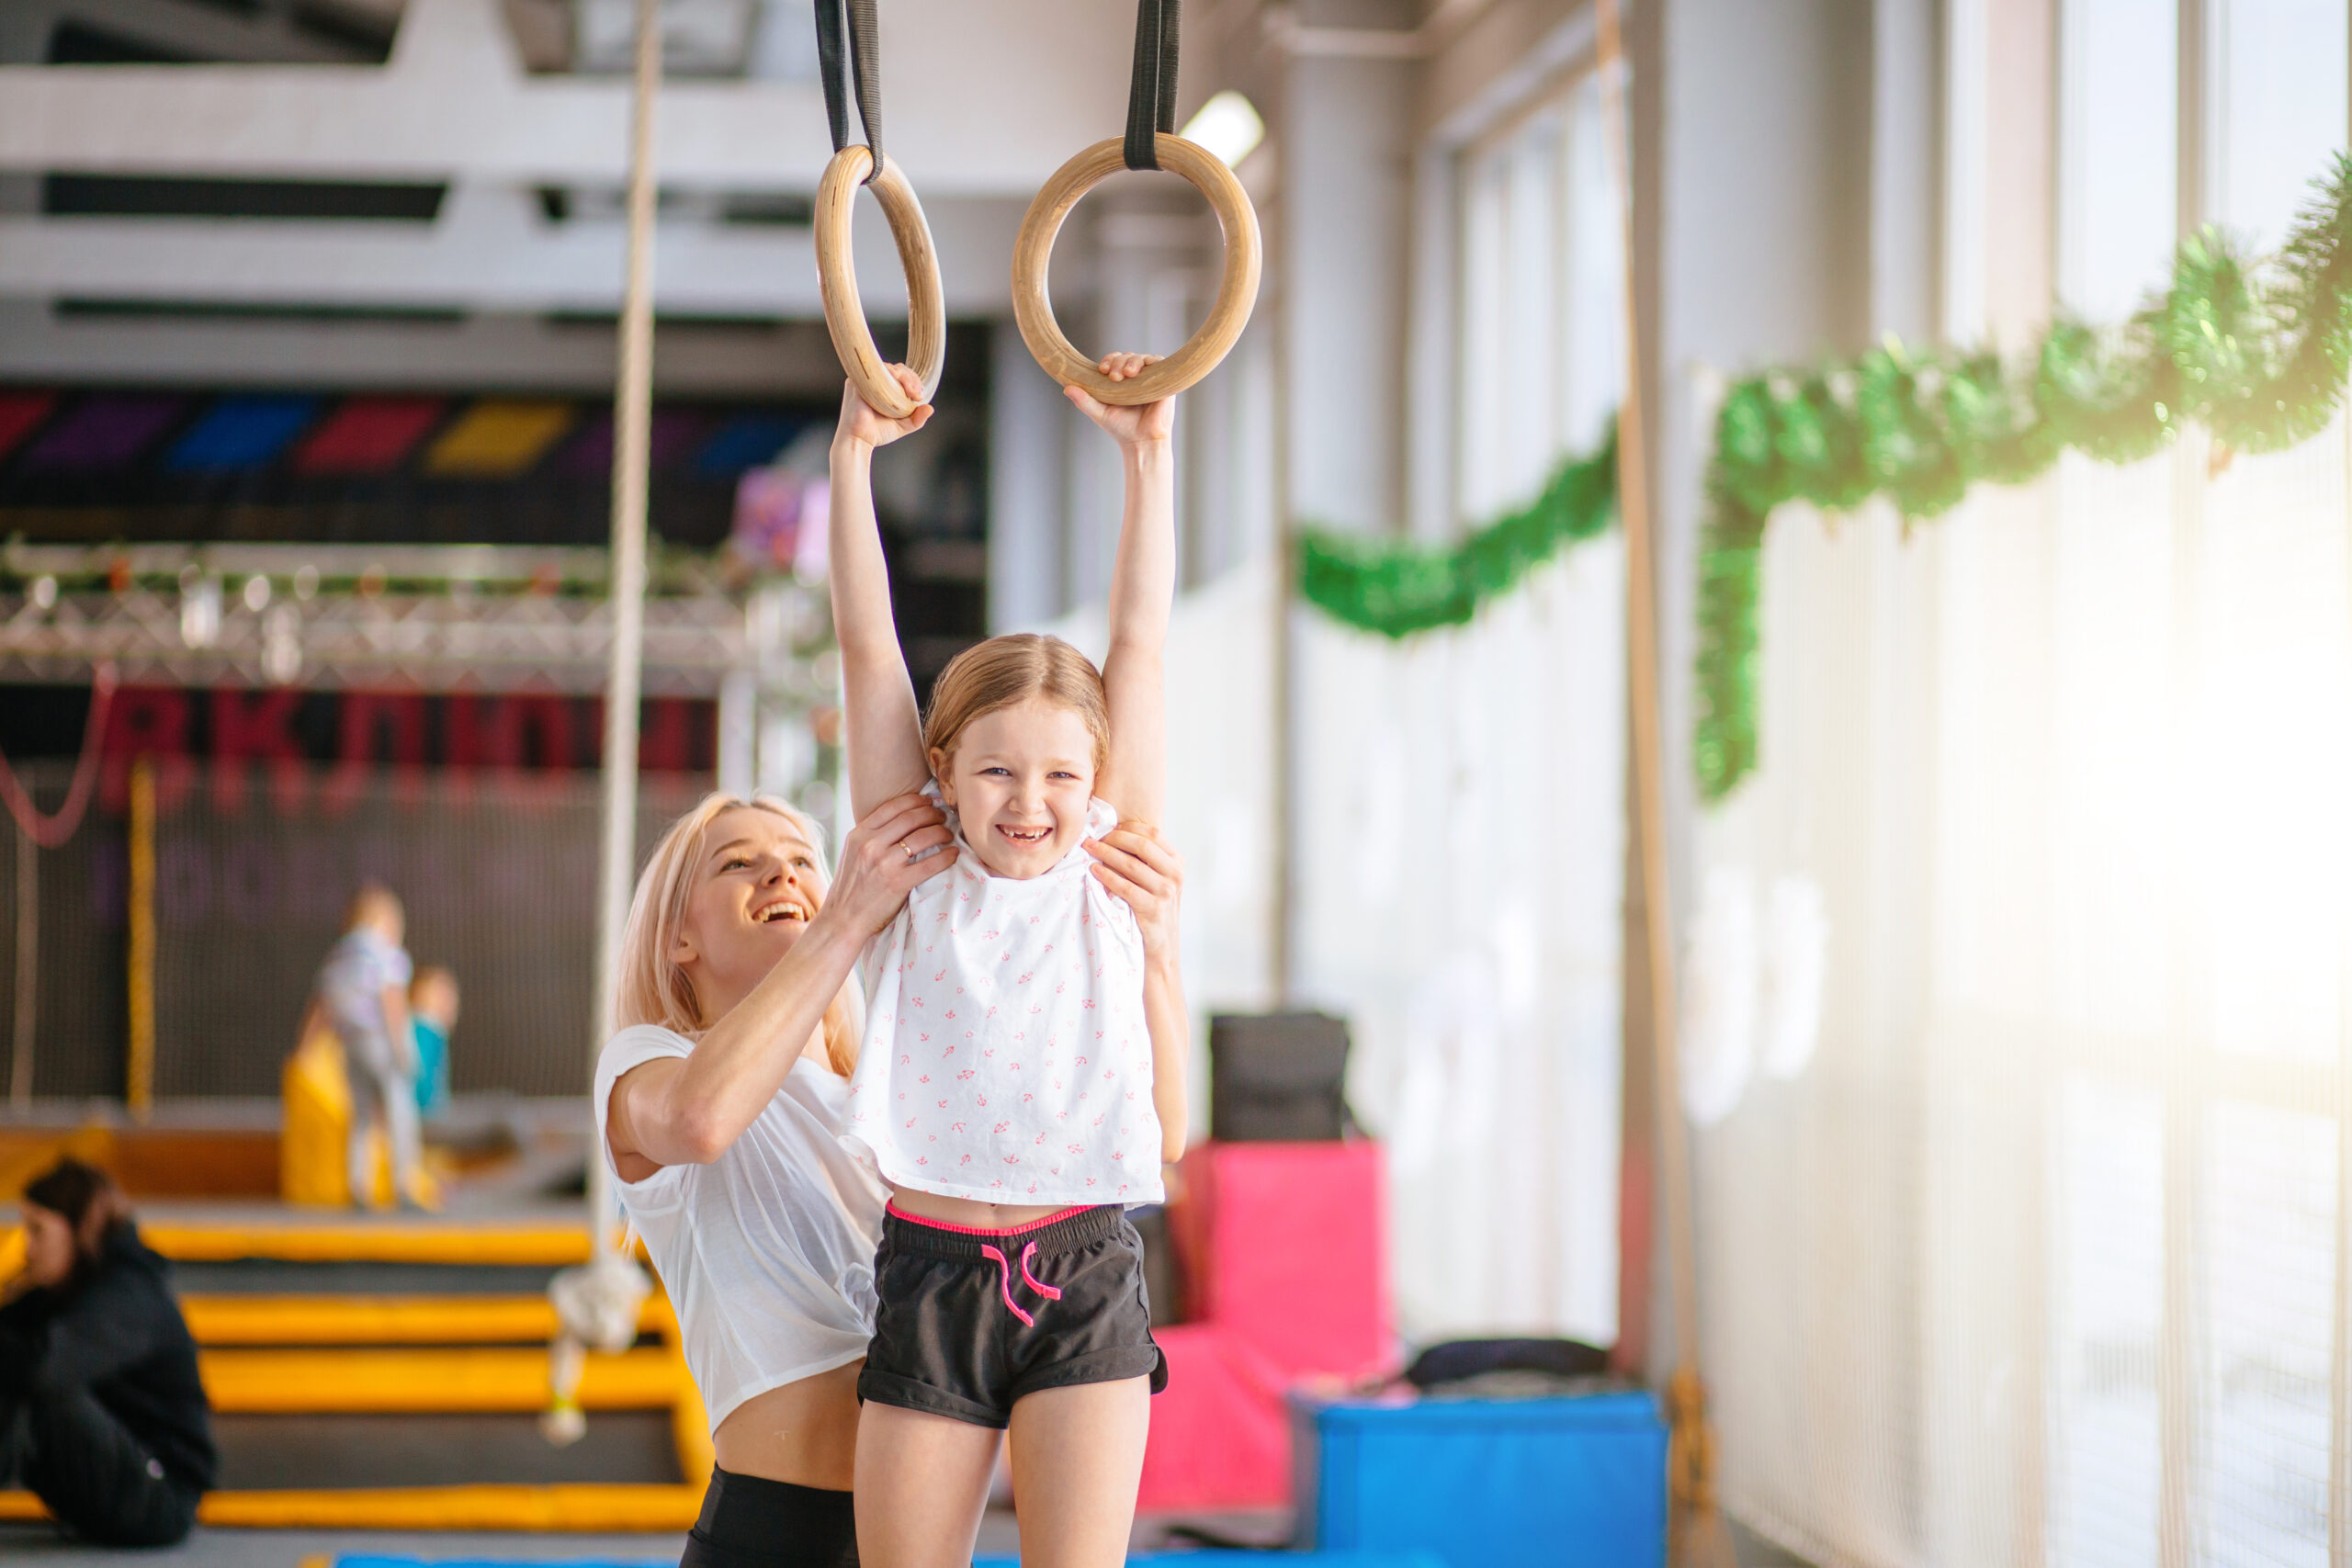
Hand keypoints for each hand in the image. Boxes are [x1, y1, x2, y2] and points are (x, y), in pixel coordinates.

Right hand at [822, 791, 958, 937]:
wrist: (842, 921)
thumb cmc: (850, 889)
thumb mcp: (852, 854)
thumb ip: (871, 837)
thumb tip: (899, 822)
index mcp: (859, 835)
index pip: (892, 807)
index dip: (915, 801)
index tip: (928, 802)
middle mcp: (871, 845)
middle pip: (911, 818)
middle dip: (932, 814)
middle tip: (942, 817)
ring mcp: (885, 863)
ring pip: (923, 837)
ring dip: (942, 832)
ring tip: (948, 835)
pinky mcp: (898, 882)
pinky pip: (930, 864)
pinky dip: (946, 856)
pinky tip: (953, 855)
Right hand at [833, 365, 932, 453]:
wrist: (858, 440)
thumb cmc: (877, 433)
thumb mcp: (903, 425)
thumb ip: (917, 418)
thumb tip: (931, 408)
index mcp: (881, 387)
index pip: (900, 374)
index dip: (913, 380)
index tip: (919, 395)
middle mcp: (872, 380)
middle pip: (897, 368)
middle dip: (912, 379)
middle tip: (917, 395)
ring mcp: (864, 379)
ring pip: (890, 367)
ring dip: (905, 377)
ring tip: (913, 393)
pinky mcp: (857, 381)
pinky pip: (877, 370)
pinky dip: (892, 374)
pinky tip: (901, 385)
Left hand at [1066, 353, 1173, 448]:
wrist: (1142, 442)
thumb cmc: (1121, 429)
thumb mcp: (1099, 413)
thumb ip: (1084, 401)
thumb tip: (1066, 388)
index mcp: (1121, 381)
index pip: (1114, 361)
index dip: (1109, 360)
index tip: (1101, 370)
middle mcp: (1136, 377)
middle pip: (1127, 356)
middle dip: (1118, 361)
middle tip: (1113, 376)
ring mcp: (1151, 379)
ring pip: (1142, 358)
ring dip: (1132, 361)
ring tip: (1127, 374)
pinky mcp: (1164, 382)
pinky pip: (1159, 362)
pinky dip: (1151, 362)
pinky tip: (1142, 371)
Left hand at [1086, 821, 1182, 958]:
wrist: (1162, 944)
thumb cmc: (1154, 907)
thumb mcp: (1159, 880)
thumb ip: (1146, 860)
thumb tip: (1115, 834)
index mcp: (1177, 862)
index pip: (1153, 833)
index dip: (1128, 829)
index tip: (1108, 830)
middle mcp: (1175, 875)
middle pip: (1142, 845)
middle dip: (1114, 839)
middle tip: (1093, 840)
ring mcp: (1166, 892)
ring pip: (1131, 864)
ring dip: (1106, 854)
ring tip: (1089, 850)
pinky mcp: (1153, 908)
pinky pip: (1125, 887)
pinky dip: (1107, 876)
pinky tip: (1094, 871)